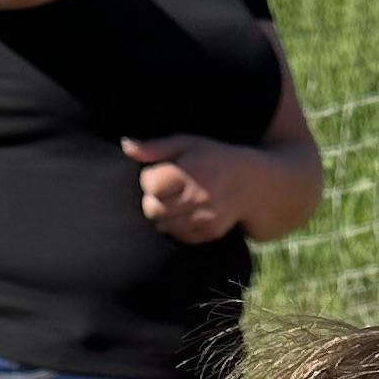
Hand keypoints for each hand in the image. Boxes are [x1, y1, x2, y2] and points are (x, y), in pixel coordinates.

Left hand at [121, 132, 249, 243]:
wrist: (253, 184)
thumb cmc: (214, 158)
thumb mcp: (187, 143)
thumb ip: (155, 147)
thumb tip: (126, 146)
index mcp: (189, 171)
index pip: (149, 184)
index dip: (149, 178)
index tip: (160, 172)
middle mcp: (196, 197)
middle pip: (152, 208)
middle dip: (152, 199)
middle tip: (165, 189)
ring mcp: (203, 218)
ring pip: (162, 225)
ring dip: (163, 214)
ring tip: (176, 200)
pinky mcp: (208, 233)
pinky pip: (178, 236)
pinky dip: (176, 226)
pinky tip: (186, 212)